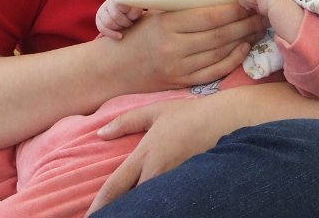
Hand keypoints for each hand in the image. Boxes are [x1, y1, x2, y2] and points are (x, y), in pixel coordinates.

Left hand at [86, 96, 230, 213]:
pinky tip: (158, 206)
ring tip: (132, 210)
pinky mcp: (191, 187)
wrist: (227, 121)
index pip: (116, 186)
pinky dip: (160, 204)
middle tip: (111, 214)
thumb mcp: (154, 111)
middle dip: (121, 209)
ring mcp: (176, 182)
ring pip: (151, 203)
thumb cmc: (189, 114)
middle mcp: (158, 173)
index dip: (101, 203)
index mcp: (146, 155)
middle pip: (133, 202)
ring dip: (141, 206)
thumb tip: (100, 134)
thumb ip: (125, 122)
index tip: (91, 215)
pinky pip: (171, 201)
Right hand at [96, 1, 143, 38]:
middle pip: (115, 16)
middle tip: (131, 24)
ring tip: (125, 27)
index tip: (133, 17)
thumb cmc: (133, 11)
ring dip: (119, 28)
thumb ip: (134, 11)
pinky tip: (120, 36)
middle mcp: (108, 3)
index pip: (120, 4)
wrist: (126, 13)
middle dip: (125, 22)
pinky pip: (102, 29)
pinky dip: (111, 34)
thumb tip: (130, 16)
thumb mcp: (136, 9)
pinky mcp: (98, 20)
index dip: (127, 12)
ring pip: (108, 23)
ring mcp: (101, 11)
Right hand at [108, 4, 264, 91]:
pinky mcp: (183, 83)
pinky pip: (216, 71)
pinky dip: (233, 59)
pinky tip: (244, 47)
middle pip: (220, 35)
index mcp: (166, 25)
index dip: (234, 9)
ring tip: (258, 27)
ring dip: (244, 39)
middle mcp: (174, 48)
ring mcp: (180, 68)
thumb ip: (178, 7)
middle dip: (246, 22)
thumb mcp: (151, 14)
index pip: (209, 16)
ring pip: (221, 52)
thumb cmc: (132, 35)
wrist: (113, 69)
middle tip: (263, 12)